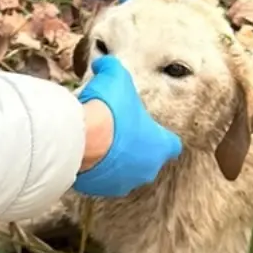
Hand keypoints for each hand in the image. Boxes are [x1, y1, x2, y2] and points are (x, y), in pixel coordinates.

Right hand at [74, 54, 181, 197]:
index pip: (171, 144)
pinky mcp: (99, 189)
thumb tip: (104, 63)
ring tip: (97, 141)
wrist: (82, 137)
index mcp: (159, 145)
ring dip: (113, 159)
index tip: (147, 127)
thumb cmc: (109, 109)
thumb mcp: (116, 76)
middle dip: (134, 146)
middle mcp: (146, 169)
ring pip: (122, 171)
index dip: (159, 135)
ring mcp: (122, 182)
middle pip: (145, 158)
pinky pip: (99, 178)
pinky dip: (94, 168)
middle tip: (117, 129)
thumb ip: (113, 68)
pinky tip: (83, 151)